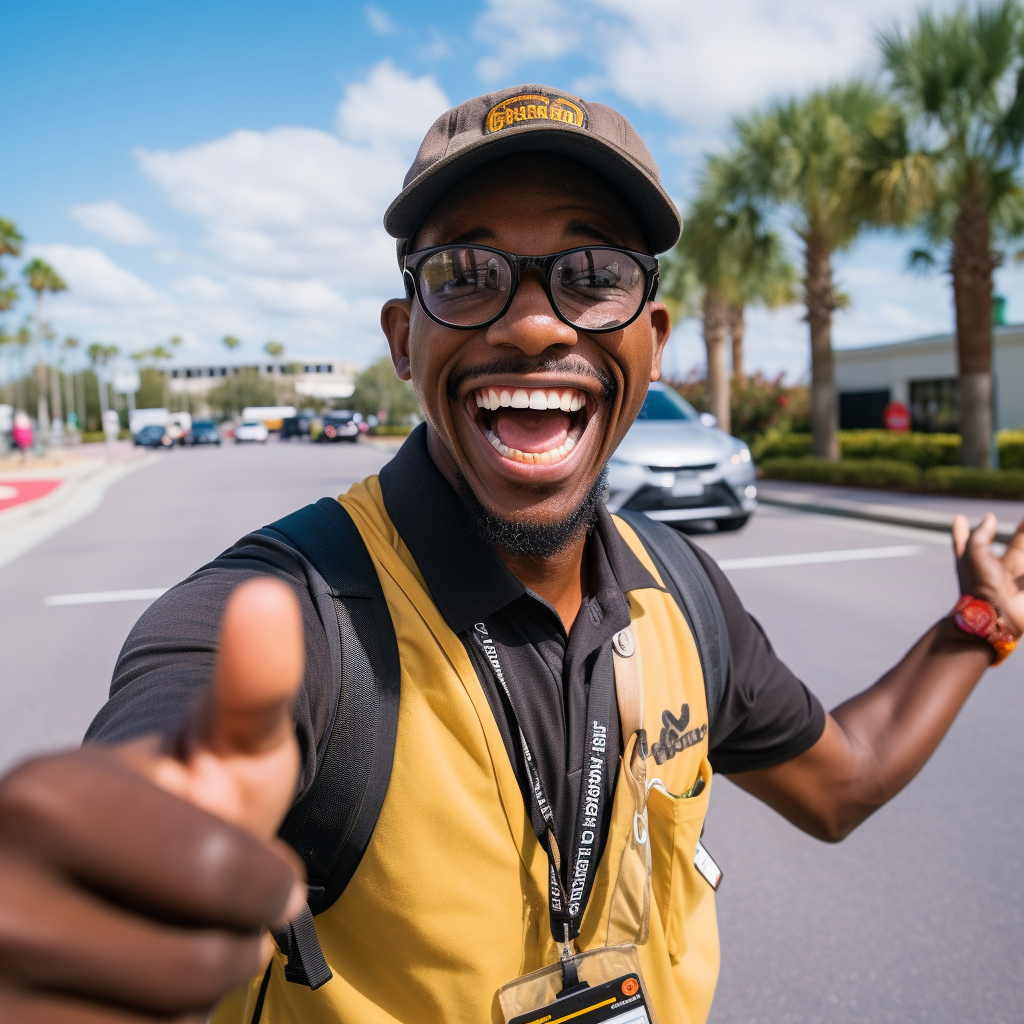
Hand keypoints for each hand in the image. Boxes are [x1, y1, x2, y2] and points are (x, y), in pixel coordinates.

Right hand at [0, 578, 307, 1021]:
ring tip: (155, 945)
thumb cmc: (172, 808)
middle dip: (231, 943)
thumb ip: (251, 682)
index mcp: (45, 796)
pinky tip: (120, 994)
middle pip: (193, 968)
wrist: (90, 882)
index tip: (256, 872)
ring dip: (187, 1000)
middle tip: (207, 912)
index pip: (223, 884)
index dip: (266, 886)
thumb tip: (268, 594)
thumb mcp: (217, 744)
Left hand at [952, 513, 1023, 638]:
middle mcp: (995, 569)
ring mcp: (1014, 579)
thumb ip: (980, 535)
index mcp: (975, 562)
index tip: (958, 519)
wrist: (997, 618)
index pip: (967, 542)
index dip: (961, 531)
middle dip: (1023, 532)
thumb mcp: (974, 555)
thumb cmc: (979, 586)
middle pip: (1015, 545)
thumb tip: (989, 518)